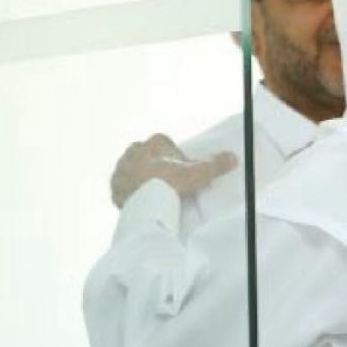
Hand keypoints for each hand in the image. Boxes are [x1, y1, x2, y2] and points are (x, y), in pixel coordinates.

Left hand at [110, 134, 237, 207]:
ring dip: (142, 179)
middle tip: (169, 182)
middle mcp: (133, 152)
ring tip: (156, 194)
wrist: (148, 203)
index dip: (174, 155)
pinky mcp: (114, 188)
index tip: (181, 168)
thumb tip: (232, 158)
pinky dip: (130, 194)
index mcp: (152, 143)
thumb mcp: (199, 172)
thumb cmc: (172, 182)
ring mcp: (121, 170)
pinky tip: (142, 202)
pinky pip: (122, 188)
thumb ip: (215, 164)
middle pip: (146, 155)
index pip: (164, 143)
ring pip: (132, 171)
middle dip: (156, 165)